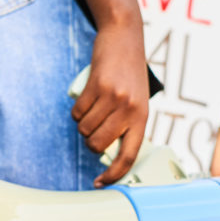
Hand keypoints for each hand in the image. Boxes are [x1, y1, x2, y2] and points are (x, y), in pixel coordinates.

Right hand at [71, 18, 148, 187]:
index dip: (114, 174)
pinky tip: (87, 97)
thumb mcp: (137, 100)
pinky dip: (77, 109)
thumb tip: (108, 151)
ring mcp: (113, 98)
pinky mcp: (97, 86)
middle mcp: (129, 110)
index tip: (100, 183)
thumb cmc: (129, 73)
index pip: (128, 156)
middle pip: (97, 144)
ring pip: (85, 128)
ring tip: (93, 107)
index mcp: (142, 118)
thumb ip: (126, 124)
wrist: (124, 37)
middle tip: (94, 126)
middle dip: (90, 141)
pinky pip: (78, 111)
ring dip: (83, 123)